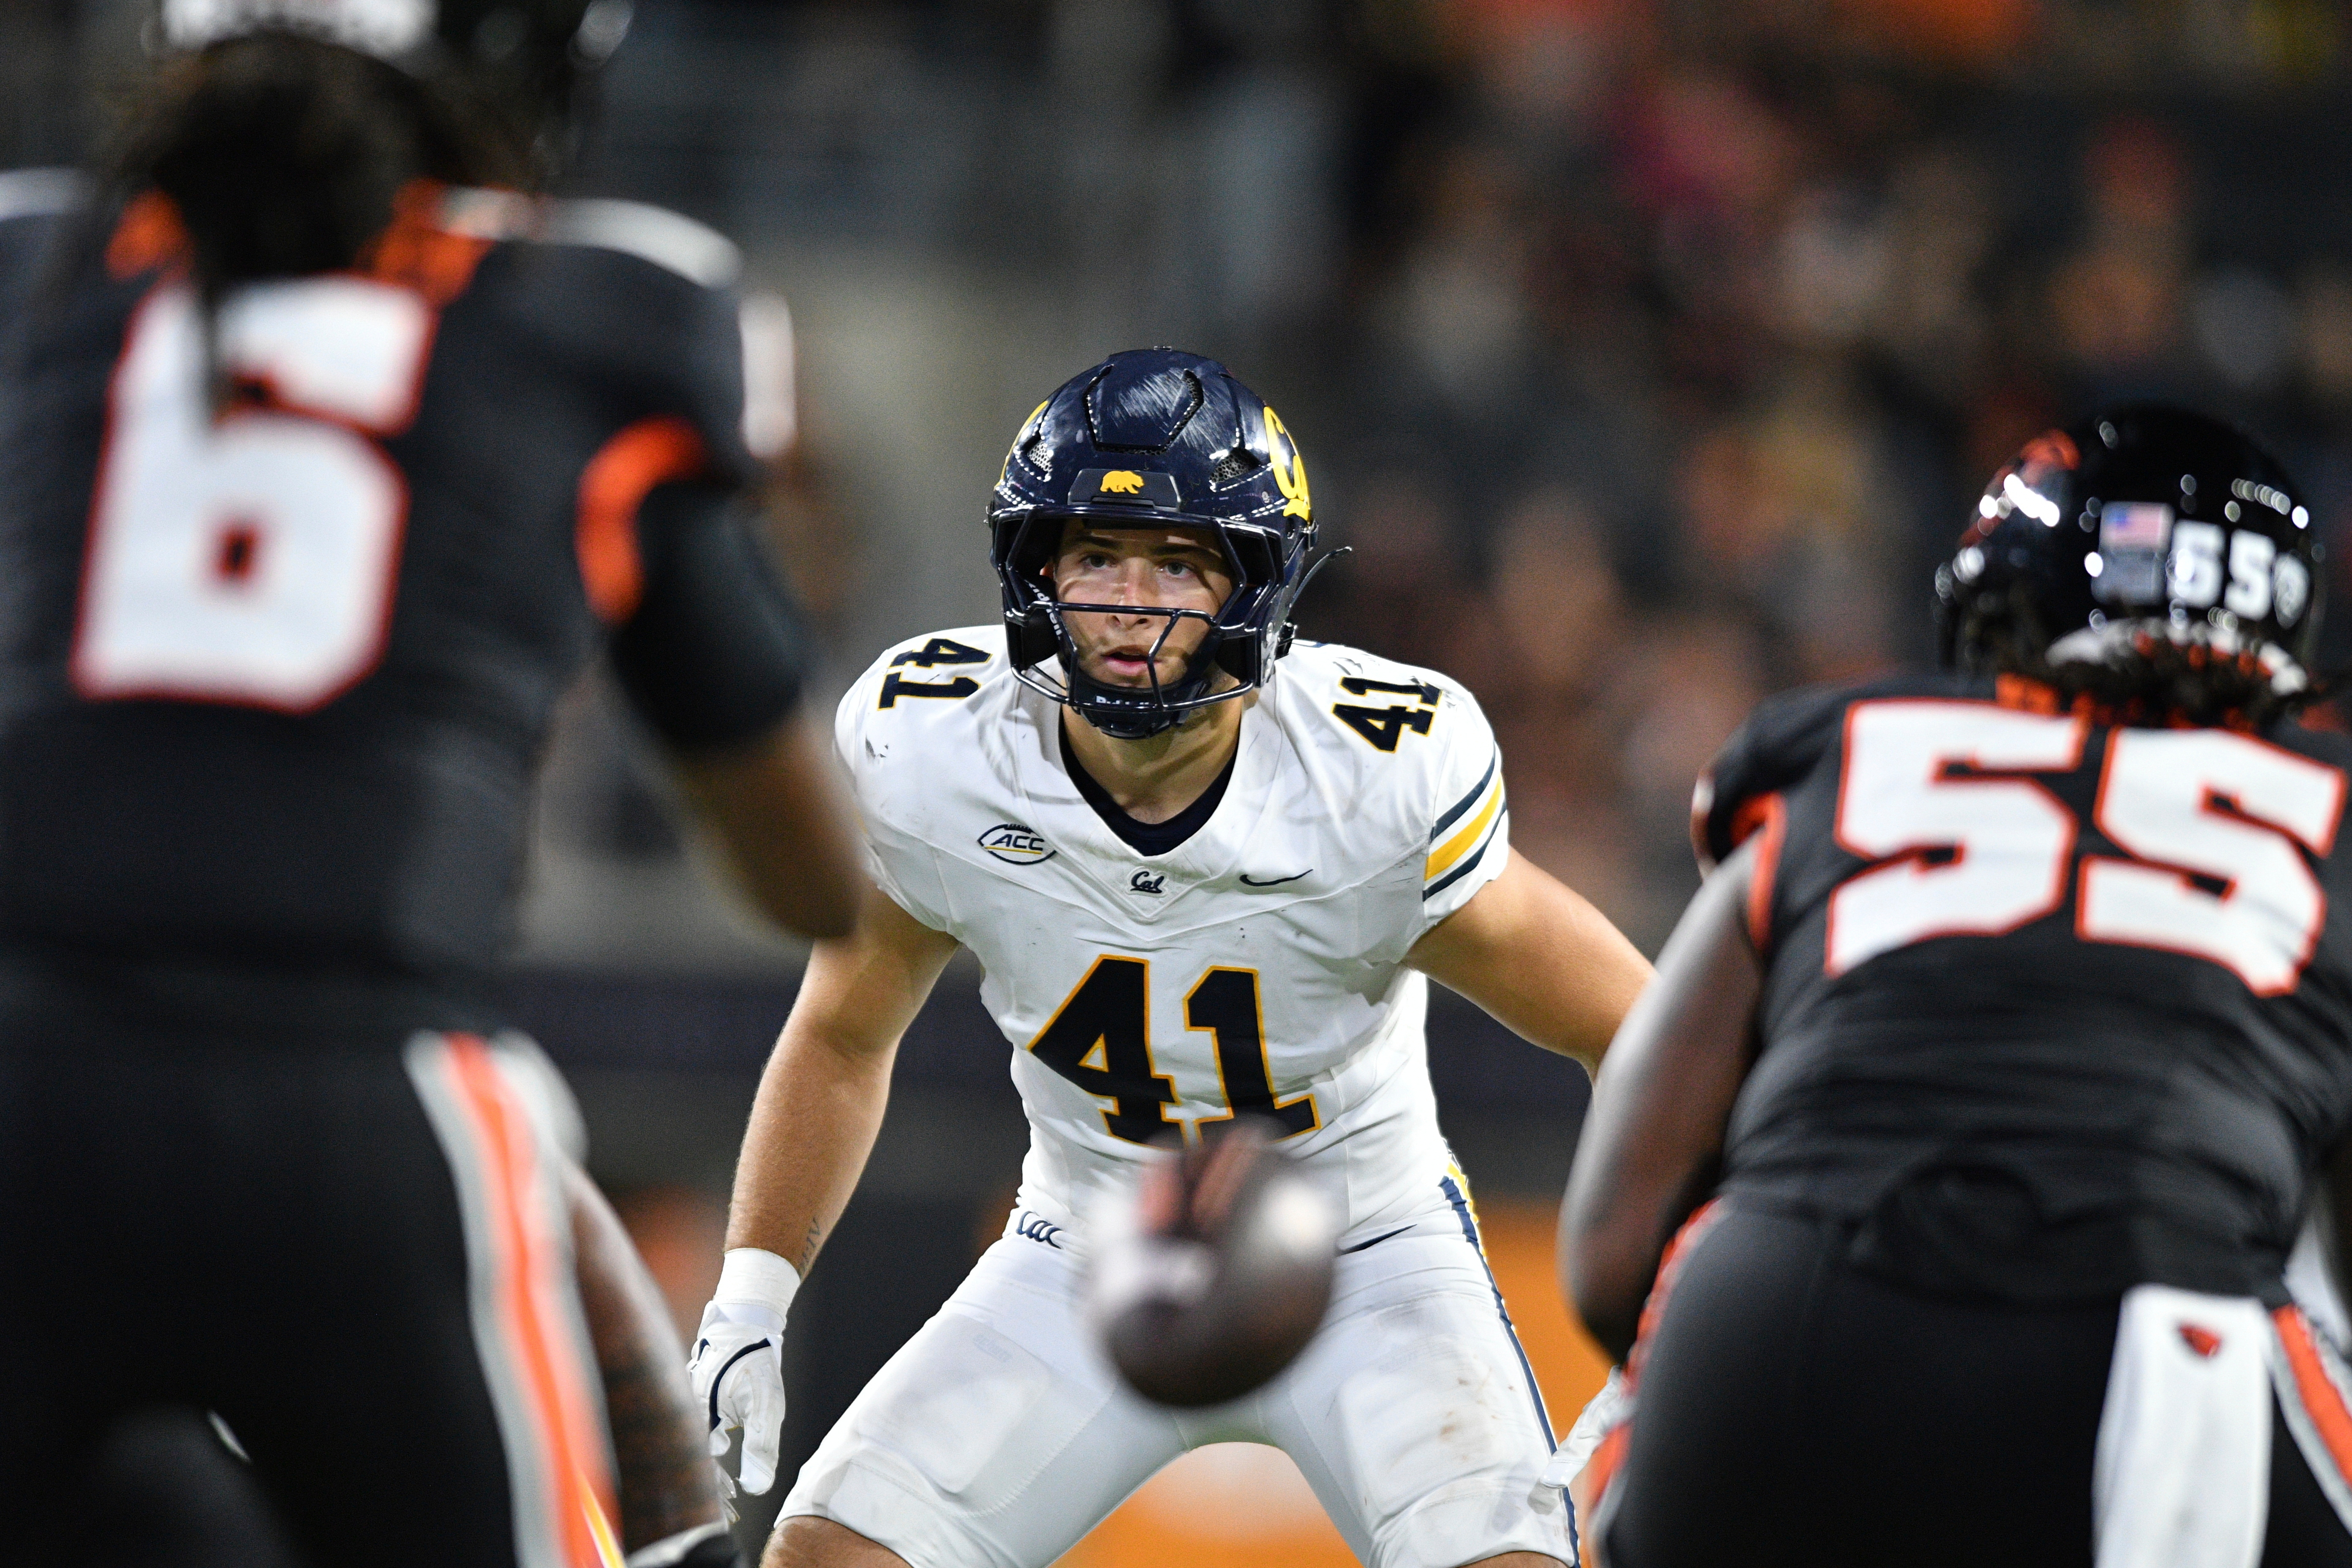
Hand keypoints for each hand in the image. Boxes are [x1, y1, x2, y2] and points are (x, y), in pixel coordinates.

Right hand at [688, 1298, 787, 1495]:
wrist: (746, 1316)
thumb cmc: (756, 1358)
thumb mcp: (766, 1404)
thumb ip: (761, 1446)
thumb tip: (757, 1487)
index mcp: (698, 1415)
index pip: (701, 1464)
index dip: (715, 1489)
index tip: (730, 1508)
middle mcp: (688, 1408)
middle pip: (694, 1456)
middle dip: (710, 1484)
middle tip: (728, 1505)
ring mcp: (690, 1398)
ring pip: (695, 1441)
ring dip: (709, 1466)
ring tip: (728, 1488)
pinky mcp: (698, 1391)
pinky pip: (698, 1423)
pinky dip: (709, 1442)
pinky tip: (720, 1449)